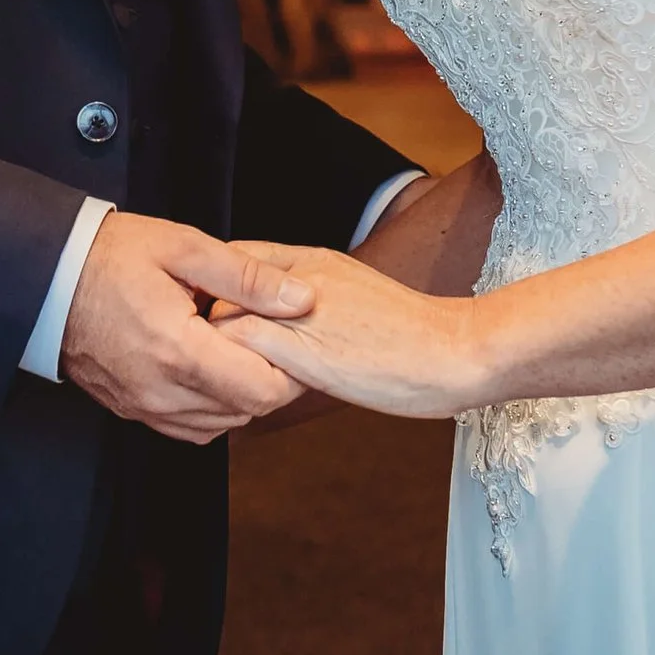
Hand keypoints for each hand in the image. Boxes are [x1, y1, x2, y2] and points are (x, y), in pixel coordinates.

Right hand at [59, 213, 315, 444]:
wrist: (47, 279)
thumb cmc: (111, 257)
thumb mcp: (185, 249)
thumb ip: (249, 279)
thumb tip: (302, 299)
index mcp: (179, 351)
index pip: (264, 390)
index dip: (293, 369)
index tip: (294, 337)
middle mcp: (162, 391)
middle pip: (248, 410)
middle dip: (270, 378)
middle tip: (269, 336)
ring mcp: (145, 406)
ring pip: (223, 424)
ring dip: (241, 393)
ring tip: (235, 347)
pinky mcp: (133, 410)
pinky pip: (191, 427)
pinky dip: (212, 406)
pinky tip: (208, 368)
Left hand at [218, 242, 484, 420]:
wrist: (457, 350)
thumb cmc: (413, 337)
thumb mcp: (355, 297)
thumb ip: (311, 298)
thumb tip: (279, 316)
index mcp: (312, 260)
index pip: (235, 259)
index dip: (213, 290)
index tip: (205, 319)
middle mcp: (298, 276)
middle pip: (215, 285)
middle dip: (200, 319)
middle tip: (197, 354)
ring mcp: (297, 311)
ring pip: (217, 317)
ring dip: (208, 349)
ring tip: (214, 380)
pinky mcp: (303, 349)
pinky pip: (235, 351)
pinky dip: (224, 372)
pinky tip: (234, 395)